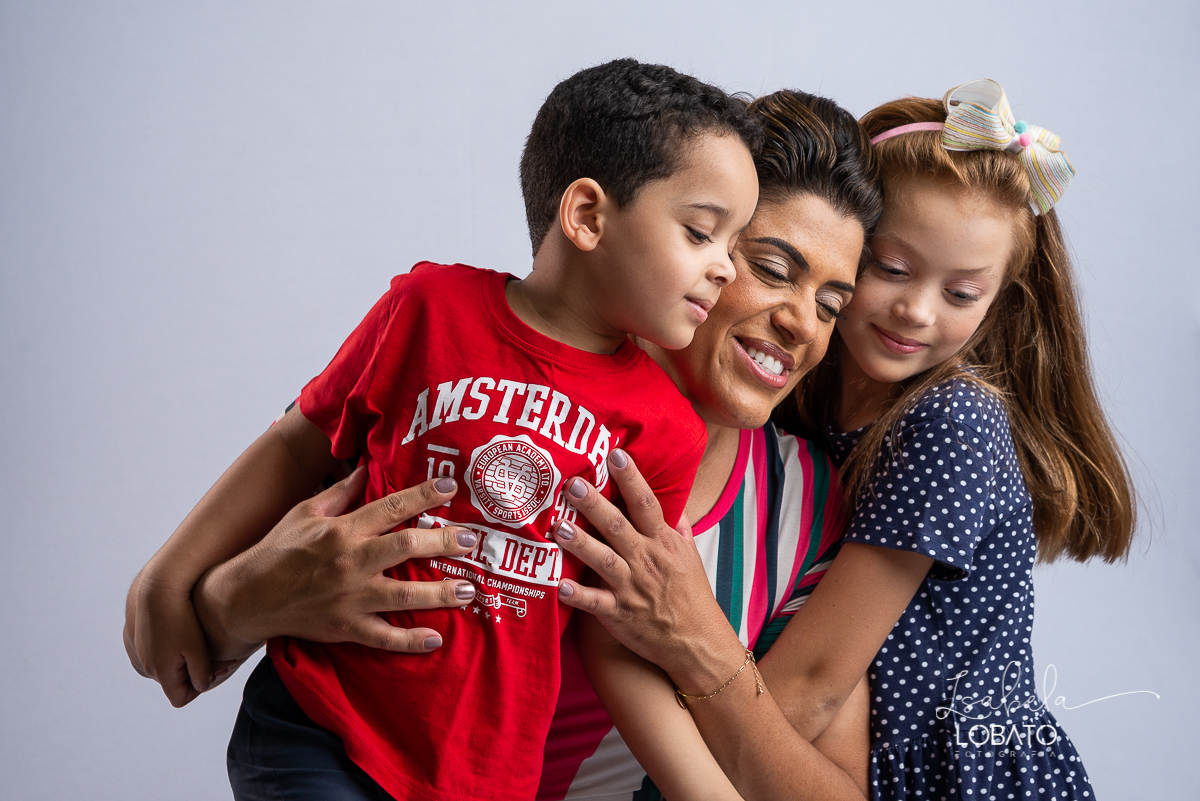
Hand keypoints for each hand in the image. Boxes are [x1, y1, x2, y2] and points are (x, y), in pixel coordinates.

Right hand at [124, 569, 235, 706]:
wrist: (158, 588)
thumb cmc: (182, 617)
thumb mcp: (198, 648)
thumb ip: (202, 673)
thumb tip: (202, 687)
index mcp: (159, 672)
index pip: (181, 698)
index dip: (199, 688)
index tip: (213, 670)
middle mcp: (144, 667)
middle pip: (173, 682)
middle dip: (192, 672)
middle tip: (213, 655)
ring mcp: (136, 653)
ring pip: (164, 667)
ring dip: (180, 660)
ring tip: (198, 642)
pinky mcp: (133, 640)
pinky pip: (154, 652)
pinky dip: (168, 648)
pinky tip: (182, 632)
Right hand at [194, 466, 480, 659]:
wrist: (247, 597)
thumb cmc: (277, 549)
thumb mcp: (305, 512)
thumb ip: (341, 493)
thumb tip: (367, 470)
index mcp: (341, 530)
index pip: (390, 507)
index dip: (423, 495)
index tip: (450, 486)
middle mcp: (350, 562)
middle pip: (405, 548)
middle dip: (443, 543)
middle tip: (470, 540)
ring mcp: (349, 598)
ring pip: (403, 595)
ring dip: (439, 593)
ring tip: (467, 590)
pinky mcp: (344, 628)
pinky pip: (383, 638)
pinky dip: (409, 641)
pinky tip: (435, 640)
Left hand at [552, 450, 744, 685]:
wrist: (698, 643)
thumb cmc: (691, 596)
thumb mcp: (690, 556)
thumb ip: (678, 527)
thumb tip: (671, 502)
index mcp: (663, 543)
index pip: (647, 504)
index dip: (632, 479)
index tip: (616, 455)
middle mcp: (647, 561)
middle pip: (618, 526)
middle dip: (595, 505)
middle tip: (574, 485)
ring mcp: (632, 588)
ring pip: (603, 561)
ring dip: (581, 544)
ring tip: (559, 527)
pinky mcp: (620, 614)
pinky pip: (595, 604)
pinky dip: (578, 596)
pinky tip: (559, 586)